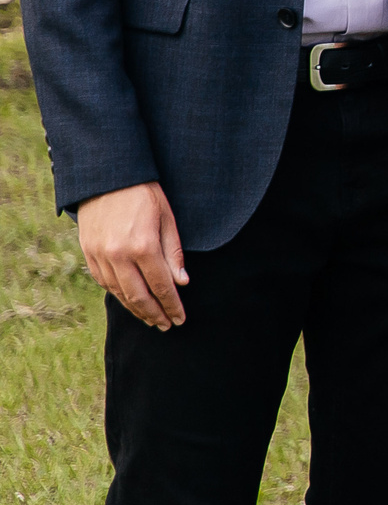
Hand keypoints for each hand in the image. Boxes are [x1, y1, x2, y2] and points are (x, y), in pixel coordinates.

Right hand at [76, 182, 187, 328]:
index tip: (180, 319)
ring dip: (136, 309)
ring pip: (119, 293)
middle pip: (139, 296)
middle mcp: (118, 256)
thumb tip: (181, 283)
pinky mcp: (89, 253)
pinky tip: (129, 301)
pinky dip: (118, 294)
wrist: (108, 178)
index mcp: (143, 246)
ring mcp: (100, 256)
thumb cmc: (144, 194)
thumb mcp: (167, 218)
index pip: (161, 286)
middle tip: (166, 326)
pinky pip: (104, 282)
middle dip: (154, 314)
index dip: (172, 305)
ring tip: (150, 318)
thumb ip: (173, 253)